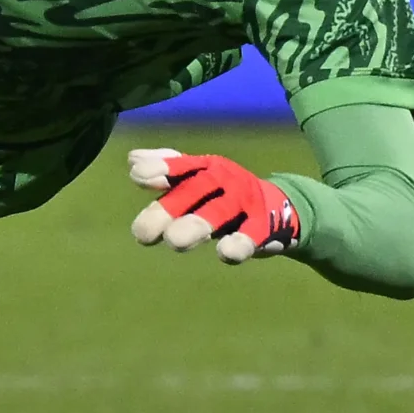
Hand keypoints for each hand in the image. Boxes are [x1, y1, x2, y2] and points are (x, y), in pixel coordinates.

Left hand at [128, 149, 299, 263]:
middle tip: (142, 234)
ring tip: (174, 241)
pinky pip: (251, 235)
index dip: (161, 168)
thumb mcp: (197, 179)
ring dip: (197, 225)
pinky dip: (240, 244)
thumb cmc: (223, 194)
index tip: (138, 176)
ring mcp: (245, 202)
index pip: (180, 165)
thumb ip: (167, 170)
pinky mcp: (264, 227)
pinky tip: (226, 253)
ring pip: (218, 213)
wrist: (280, 208)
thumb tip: (134, 159)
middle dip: (168, 209)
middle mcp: (225, 180)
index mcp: (206, 167)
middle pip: (194, 191)